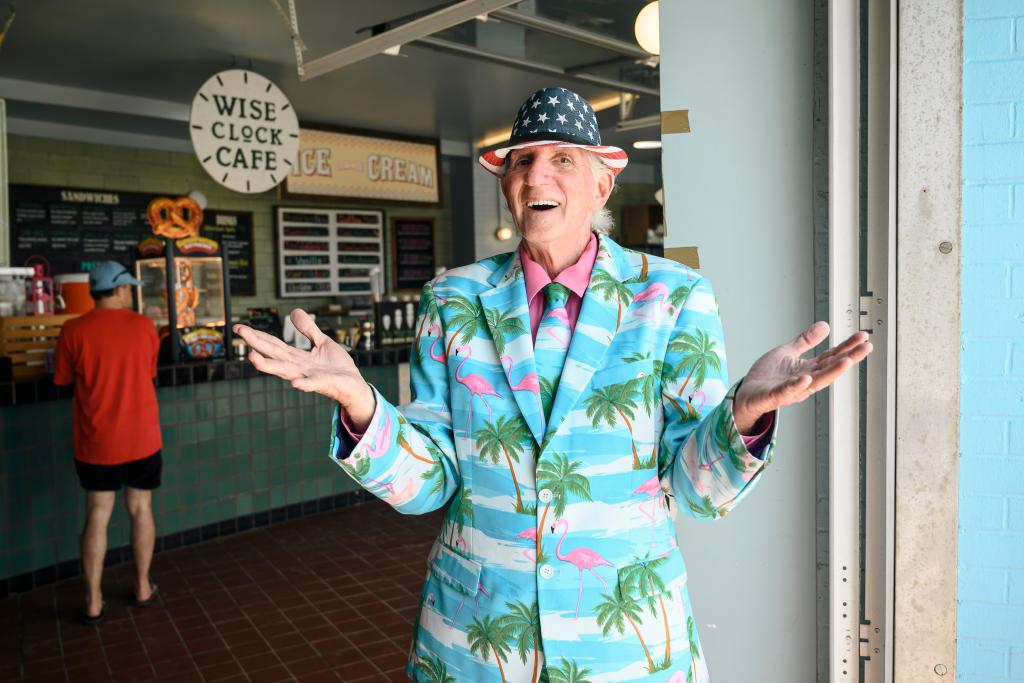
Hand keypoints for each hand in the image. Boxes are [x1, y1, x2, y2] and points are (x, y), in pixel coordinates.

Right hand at [233, 309, 375, 429]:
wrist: (355, 386)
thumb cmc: (337, 367)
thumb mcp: (322, 342)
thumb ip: (308, 329)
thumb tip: (294, 311)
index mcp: (298, 357)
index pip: (274, 345)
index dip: (257, 336)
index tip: (239, 327)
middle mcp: (299, 368)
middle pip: (274, 355)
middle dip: (257, 345)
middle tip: (240, 333)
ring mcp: (310, 377)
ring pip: (286, 371)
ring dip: (270, 366)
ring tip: (253, 358)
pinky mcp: (324, 384)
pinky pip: (312, 384)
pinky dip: (304, 384)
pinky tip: (295, 383)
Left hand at [733, 321, 872, 433]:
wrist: (746, 394)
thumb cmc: (767, 376)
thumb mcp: (787, 352)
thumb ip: (806, 341)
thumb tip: (825, 326)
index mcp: (808, 369)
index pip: (832, 357)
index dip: (848, 347)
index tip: (863, 337)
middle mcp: (804, 380)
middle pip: (830, 368)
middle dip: (849, 358)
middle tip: (866, 347)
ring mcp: (791, 389)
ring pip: (814, 382)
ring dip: (831, 372)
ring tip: (847, 361)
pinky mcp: (773, 396)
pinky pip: (786, 391)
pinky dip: (796, 385)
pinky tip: (806, 377)